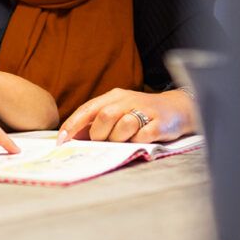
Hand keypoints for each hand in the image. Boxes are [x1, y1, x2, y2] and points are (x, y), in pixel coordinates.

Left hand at [58, 88, 196, 143]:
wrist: (178, 109)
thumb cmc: (142, 113)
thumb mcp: (117, 112)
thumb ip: (95, 123)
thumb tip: (71, 137)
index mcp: (114, 97)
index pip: (88, 109)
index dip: (73, 125)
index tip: (61, 140)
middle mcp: (128, 100)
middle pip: (104, 116)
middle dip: (99, 134)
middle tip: (103, 141)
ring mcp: (145, 111)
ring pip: (123, 125)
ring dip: (119, 138)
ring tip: (125, 140)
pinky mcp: (160, 124)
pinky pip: (142, 136)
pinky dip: (137, 141)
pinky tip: (139, 140)